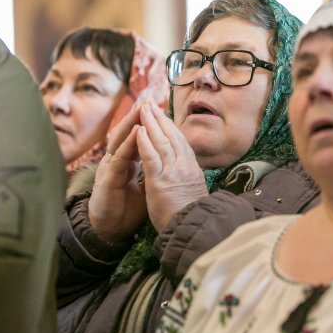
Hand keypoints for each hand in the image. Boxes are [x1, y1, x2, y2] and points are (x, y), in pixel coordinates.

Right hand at [87, 105, 146, 241]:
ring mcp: (111, 168)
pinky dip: (127, 143)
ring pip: (120, 140)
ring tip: (141, 107)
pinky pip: (119, 157)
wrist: (111, 229)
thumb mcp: (147, 186)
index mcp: (128, 162)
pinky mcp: (107, 179)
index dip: (147, 125)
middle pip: (128, 134)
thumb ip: (154, 171)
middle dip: (139, 116)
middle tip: (149, 99)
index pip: (138, 138)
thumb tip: (173, 162)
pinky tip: (135, 132)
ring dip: (131, 122)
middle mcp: (118, 161)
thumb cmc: (127, 208)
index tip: (158, 110)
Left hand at [136, 101, 207, 231]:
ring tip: (143, 109)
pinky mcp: (160, 180)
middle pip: (171, 136)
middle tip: (150, 103)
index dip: (170, 126)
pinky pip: (151, 157)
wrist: (191, 228)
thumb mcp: (193, 189)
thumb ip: (188, 176)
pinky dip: (145, 143)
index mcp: (192, 168)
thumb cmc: (191, 213)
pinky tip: (139, 131)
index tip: (162, 114)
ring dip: (151, 123)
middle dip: (159, 118)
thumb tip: (186, 169)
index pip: (180, 141)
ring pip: (161, 142)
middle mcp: (184, 165)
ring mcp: (173, 172)